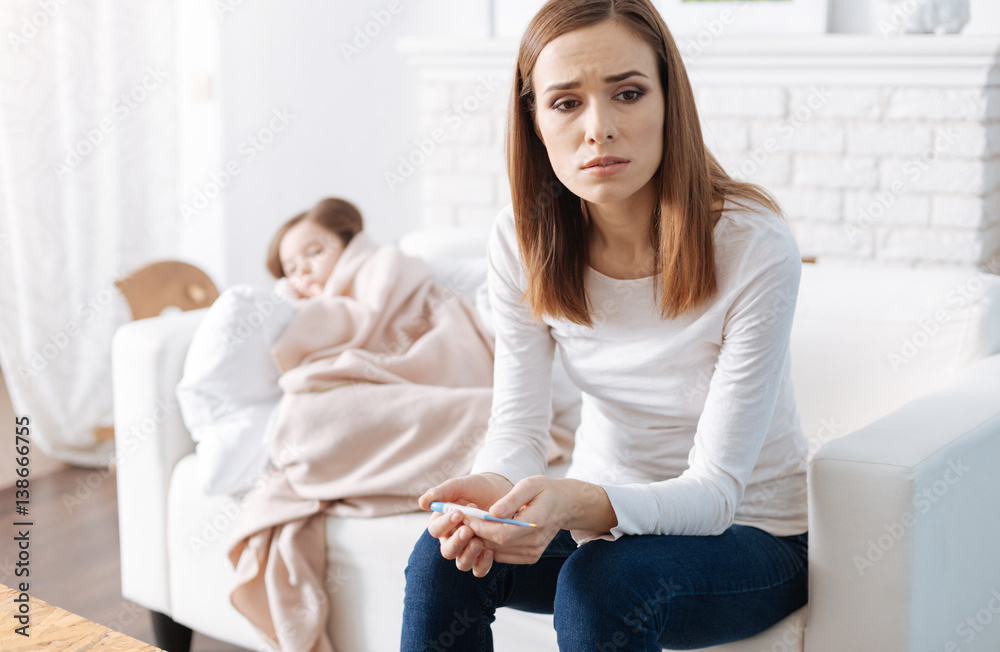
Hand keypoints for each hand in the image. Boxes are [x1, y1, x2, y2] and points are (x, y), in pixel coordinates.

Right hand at [419, 473, 512, 576]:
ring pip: (462, 563)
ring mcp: (467, 549)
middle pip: (447, 551)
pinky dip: (483, 564)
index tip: (458, 513)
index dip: (445, 524)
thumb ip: (440, 493)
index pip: (435, 530)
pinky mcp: (482, 555)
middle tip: (468, 530)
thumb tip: (422, 503)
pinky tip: (489, 552)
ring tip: (478, 542)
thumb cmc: (474, 488)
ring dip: (469, 555)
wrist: (498, 490)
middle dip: (457, 542)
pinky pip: (479, 569)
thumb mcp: (457, 486)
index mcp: (442, 523)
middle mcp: (452, 539)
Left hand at [468, 477, 616, 567]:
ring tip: (472, 523)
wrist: (565, 505)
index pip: (502, 533)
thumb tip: (492, 512)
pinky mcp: (530, 557)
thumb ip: (511, 499)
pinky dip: (490, 546)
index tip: (465, 516)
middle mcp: (535, 542)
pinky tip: (485, 531)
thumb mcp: (530, 485)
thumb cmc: (545, 491)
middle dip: (476, 532)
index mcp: (536, 522)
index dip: (480, 527)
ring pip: (497, 552)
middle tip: (462, 518)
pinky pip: (503, 555)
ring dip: (481, 540)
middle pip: (496, 544)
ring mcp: (533, 552)